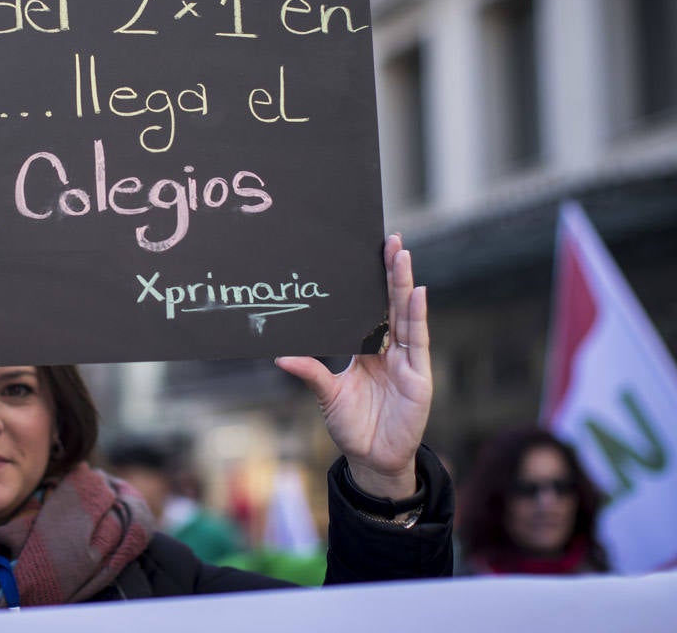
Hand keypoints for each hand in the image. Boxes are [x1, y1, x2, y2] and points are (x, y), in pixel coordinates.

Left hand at [275, 234, 430, 499]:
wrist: (372, 459)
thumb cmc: (351, 426)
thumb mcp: (327, 395)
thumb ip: (311, 373)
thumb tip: (280, 355)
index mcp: (368, 349)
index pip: (372, 309)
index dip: (372, 283)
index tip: (369, 252)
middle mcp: (389, 350)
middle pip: (391, 304)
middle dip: (391, 272)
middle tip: (391, 239)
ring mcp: (406, 361)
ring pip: (406, 316)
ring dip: (404, 285)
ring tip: (402, 255)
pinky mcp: (418, 376)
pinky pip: (418, 341)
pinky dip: (418, 316)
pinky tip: (418, 292)